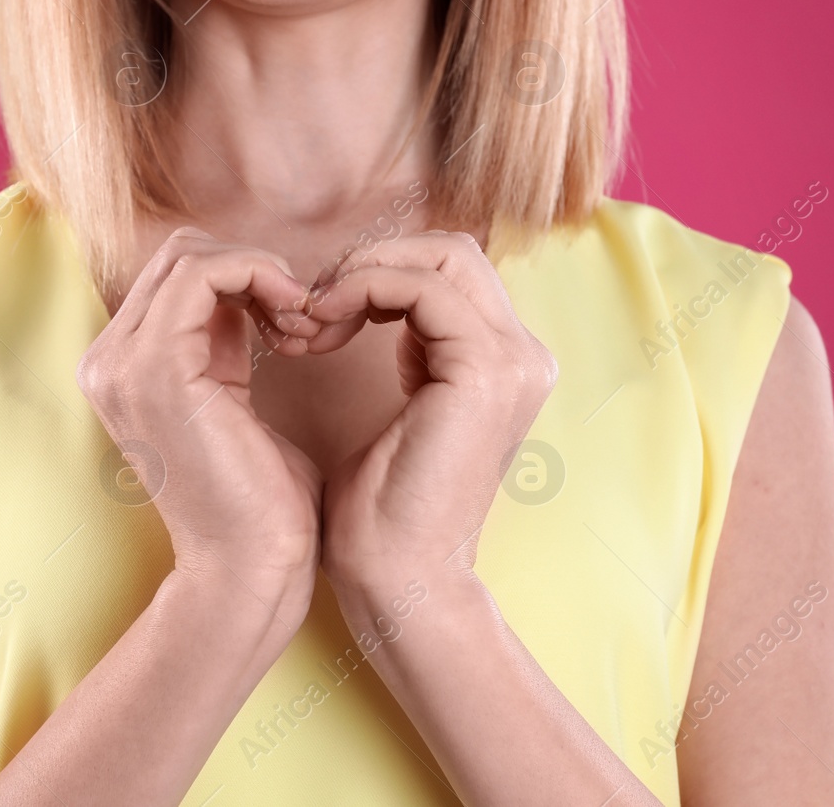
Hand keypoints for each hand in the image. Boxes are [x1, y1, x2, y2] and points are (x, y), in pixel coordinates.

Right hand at [76, 227, 324, 620]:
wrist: (250, 569)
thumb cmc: (260, 501)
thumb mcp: (234, 402)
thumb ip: (226, 346)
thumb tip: (249, 297)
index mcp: (122, 368)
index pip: (176, 274)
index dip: (242, 276)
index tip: (294, 319)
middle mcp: (107, 360)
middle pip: (180, 253)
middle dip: (252, 268)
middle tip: (301, 316)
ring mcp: (122, 362)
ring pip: (192, 254)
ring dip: (261, 272)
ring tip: (301, 321)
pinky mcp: (156, 366)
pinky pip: (206, 274)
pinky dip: (261, 278)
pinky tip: (295, 322)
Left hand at [305, 231, 557, 596]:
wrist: (399, 581)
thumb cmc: (382, 512)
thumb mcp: (398, 408)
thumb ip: (407, 349)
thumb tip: (373, 298)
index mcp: (504, 363)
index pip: (448, 272)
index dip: (378, 272)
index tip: (317, 312)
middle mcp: (522, 356)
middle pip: (451, 251)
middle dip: (371, 262)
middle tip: (311, 304)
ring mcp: (513, 361)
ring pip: (440, 256)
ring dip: (362, 273)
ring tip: (311, 317)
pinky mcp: (486, 370)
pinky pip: (421, 287)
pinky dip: (363, 288)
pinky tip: (322, 322)